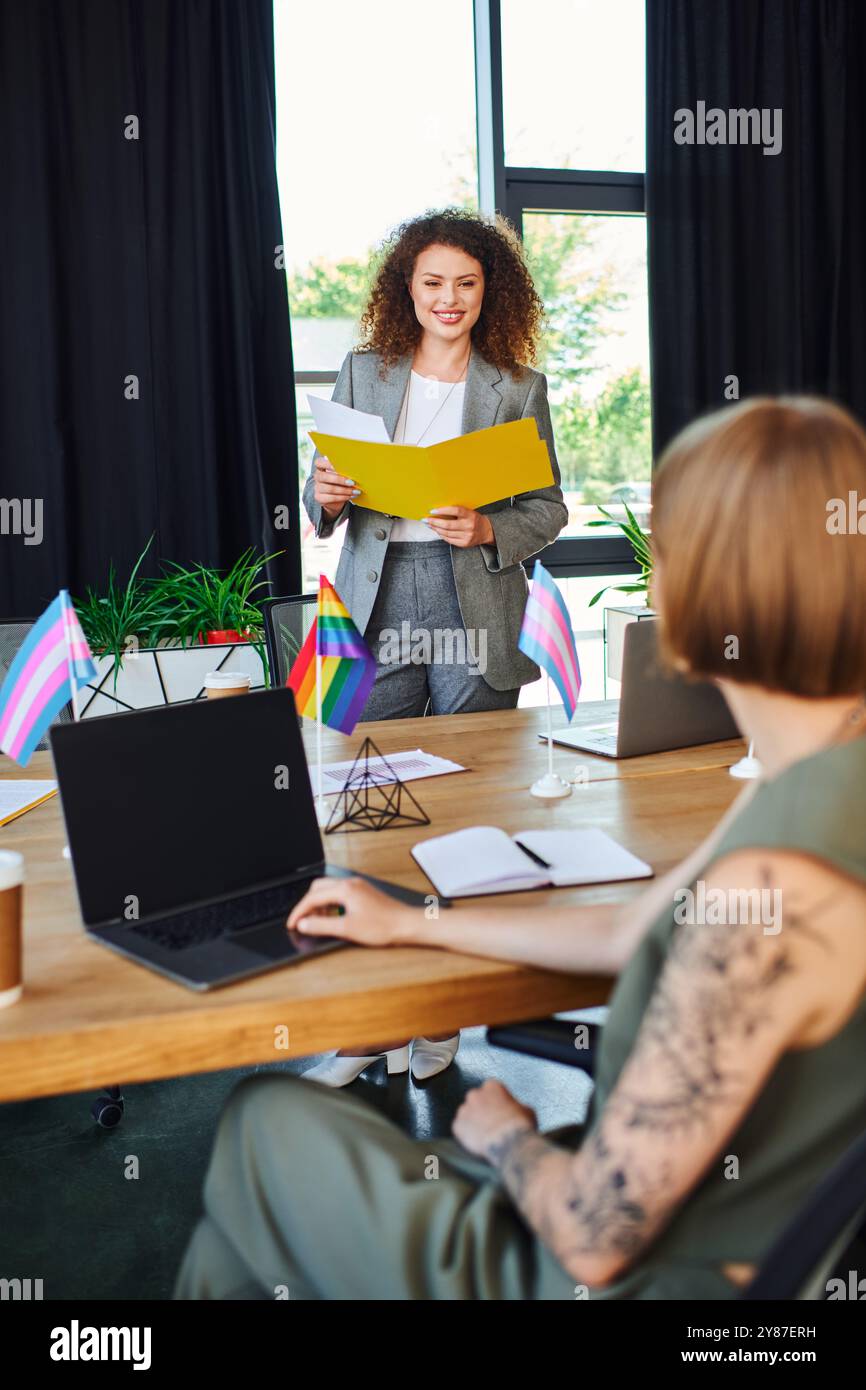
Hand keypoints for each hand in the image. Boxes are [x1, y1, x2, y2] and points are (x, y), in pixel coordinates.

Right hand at [287, 875, 411, 947]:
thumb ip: (321, 925)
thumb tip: (303, 923)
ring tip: (319, 923)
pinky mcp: (363, 893)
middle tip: (304, 922)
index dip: (299, 911)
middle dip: (308, 905)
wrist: (406, 925)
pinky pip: (340, 894)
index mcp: (345, 889)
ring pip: (329, 891)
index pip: (312, 897)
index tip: (292, 923)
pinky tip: (334, 919)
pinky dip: (331, 905)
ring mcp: (358, 887)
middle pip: (318, 888)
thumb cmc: (382, 926)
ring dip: (320, 906)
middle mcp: (350, 883)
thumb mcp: (347, 929)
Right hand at [313, 455, 359, 519]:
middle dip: (340, 479)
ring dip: (345, 490)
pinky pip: (332, 498)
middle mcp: (317, 477)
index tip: (337, 466)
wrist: (334, 499)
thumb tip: (354, 469)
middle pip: (325, 476)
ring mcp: (317, 488)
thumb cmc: (339, 482)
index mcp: (321, 467)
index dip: (327, 464)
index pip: (319, 462)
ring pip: (330, 488)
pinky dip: (343, 497)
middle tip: (352, 482)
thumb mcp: (341, 474)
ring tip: (356, 491)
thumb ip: (343, 470)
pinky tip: (350, 496)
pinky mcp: (319, 498)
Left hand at [423, 506, 494, 547]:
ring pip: (447, 533)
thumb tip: (438, 511)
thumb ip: (457, 512)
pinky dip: (441, 535)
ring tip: (429, 525)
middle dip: (434, 522)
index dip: (443, 510)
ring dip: (436, 529)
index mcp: (471, 515)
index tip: (432, 511)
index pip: (455, 511)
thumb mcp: (469, 512)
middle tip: (426, 519)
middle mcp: (469, 526)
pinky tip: (437, 531)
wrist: (486, 531)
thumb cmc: (474, 519)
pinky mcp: (465, 543)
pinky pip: (449, 539)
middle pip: (448, 524)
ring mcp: (467, 536)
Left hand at [452, 1079, 537, 1160]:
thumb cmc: (520, 1125)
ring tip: (485, 1135)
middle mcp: (475, 1094)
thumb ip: (517, 1105)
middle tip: (492, 1123)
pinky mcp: (457, 1126)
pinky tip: (478, 1142)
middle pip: (477, 1101)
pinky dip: (467, 1135)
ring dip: (474, 1122)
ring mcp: (464, 1110)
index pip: (492, 1090)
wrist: (509, 1142)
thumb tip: (517, 1110)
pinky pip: (460, 1129)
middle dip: (483, 1110)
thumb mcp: (527, 1110)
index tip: (501, 1111)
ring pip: (467, 1115)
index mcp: (492, 1086)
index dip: (497, 1102)